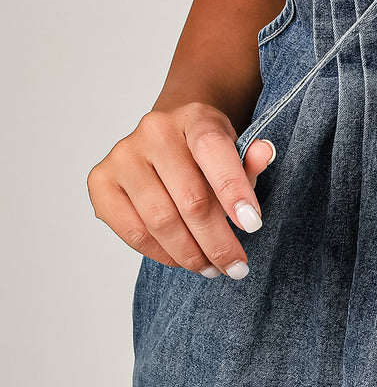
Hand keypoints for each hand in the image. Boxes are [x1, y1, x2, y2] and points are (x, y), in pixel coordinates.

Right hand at [87, 104, 275, 278]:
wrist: (167, 142)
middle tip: (236, 267)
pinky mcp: (100, 180)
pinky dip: (161, 254)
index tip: (253, 225)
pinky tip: (181, 260)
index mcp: (193, 117)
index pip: (213, 150)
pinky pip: (133, 231)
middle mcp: (153, 130)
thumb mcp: (235, 153)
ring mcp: (122, 155)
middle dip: (218, 241)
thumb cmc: (206, 155)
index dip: (233, 190)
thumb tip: (265, 153)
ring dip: (191, 254)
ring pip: (161, 220)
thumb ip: (250, 161)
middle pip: (190, 198)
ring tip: (211, 268)